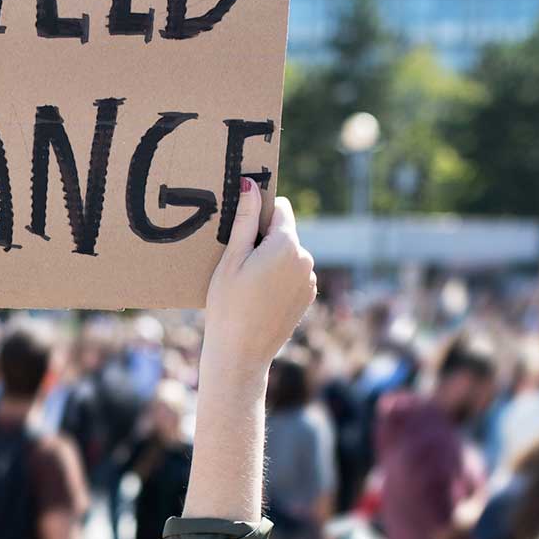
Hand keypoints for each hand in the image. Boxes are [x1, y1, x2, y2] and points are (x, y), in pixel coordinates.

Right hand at [201, 187, 316, 384]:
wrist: (241, 353)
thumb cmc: (229, 305)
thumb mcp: (231, 259)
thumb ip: (244, 221)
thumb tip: (251, 185)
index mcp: (287, 245)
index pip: (280, 208)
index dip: (259, 212)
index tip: (241, 228)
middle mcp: (306, 259)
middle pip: (284, 232)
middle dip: (263, 239)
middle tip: (237, 262)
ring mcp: (309, 280)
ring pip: (288, 254)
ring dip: (271, 259)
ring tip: (247, 283)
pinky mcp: (307, 296)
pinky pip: (293, 274)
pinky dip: (278, 278)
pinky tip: (258, 296)